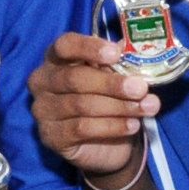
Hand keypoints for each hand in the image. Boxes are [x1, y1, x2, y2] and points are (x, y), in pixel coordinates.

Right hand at [29, 34, 153, 182]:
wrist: (106, 144)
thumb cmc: (107, 100)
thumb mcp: (114, 78)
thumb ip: (120, 65)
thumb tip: (135, 54)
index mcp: (55, 58)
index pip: (65, 45)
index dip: (89, 47)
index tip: (116, 54)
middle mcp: (42, 82)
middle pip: (74, 78)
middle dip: (112, 84)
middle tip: (141, 88)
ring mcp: (43, 110)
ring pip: (81, 105)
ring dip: (119, 107)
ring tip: (146, 108)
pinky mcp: (51, 136)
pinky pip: (82, 128)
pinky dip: (111, 126)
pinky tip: (132, 125)